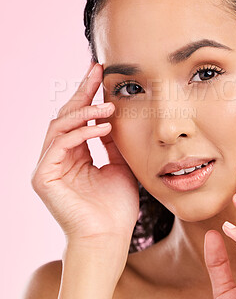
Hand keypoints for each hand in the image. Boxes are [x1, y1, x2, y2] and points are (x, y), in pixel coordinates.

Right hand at [31, 62, 138, 242]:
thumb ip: (112, 141)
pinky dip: (82, 132)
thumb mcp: (118, 164)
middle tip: (97, 71)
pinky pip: (60, 144)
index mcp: (74, 155)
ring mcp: (48, 166)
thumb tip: (112, 115)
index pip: (78, 118)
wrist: (110, 237)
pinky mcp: (44, 177)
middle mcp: (58, 157)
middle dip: (82, 91)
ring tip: (109, 106)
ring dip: (85, 112)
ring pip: (59, 126)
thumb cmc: (116, 207)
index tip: (101, 73)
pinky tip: (103, 127)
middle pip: (65, 115)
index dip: (88, 95)